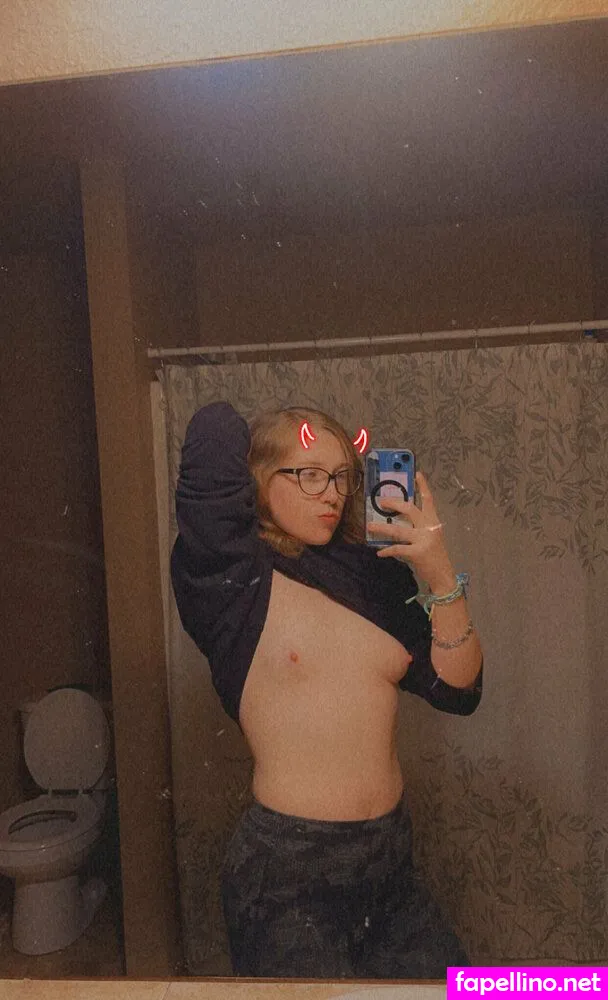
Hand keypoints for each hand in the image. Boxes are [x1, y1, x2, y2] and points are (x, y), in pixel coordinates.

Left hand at [368, 471, 454, 586]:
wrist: (443, 576)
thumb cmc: (434, 557)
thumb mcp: (430, 538)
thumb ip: (418, 528)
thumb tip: (397, 521)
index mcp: (433, 523)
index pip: (429, 501)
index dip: (423, 487)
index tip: (417, 474)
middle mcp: (429, 528)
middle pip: (410, 509)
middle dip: (394, 503)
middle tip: (381, 501)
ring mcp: (424, 540)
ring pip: (398, 530)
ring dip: (382, 528)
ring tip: (370, 527)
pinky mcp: (417, 553)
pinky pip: (397, 549)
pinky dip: (387, 550)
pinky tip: (380, 553)